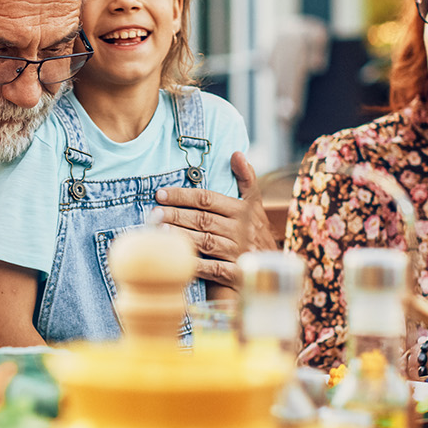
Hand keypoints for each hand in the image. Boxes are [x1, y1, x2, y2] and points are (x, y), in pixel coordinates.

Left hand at [153, 152, 277, 287]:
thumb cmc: (257, 232)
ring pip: (205, 242)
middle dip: (176, 214)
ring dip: (181, 236)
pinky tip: (177, 259)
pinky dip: (195, 264)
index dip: (183, 195)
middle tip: (154, 211)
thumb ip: (246, 179)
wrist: (273, 268)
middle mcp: (240, 230)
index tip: (161, 193)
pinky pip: (212, 269)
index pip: (208, 199)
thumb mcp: (256, 205)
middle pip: (203, 219)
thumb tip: (237, 154)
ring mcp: (238, 252)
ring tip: (160, 231)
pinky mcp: (235, 274)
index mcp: (243, 210)